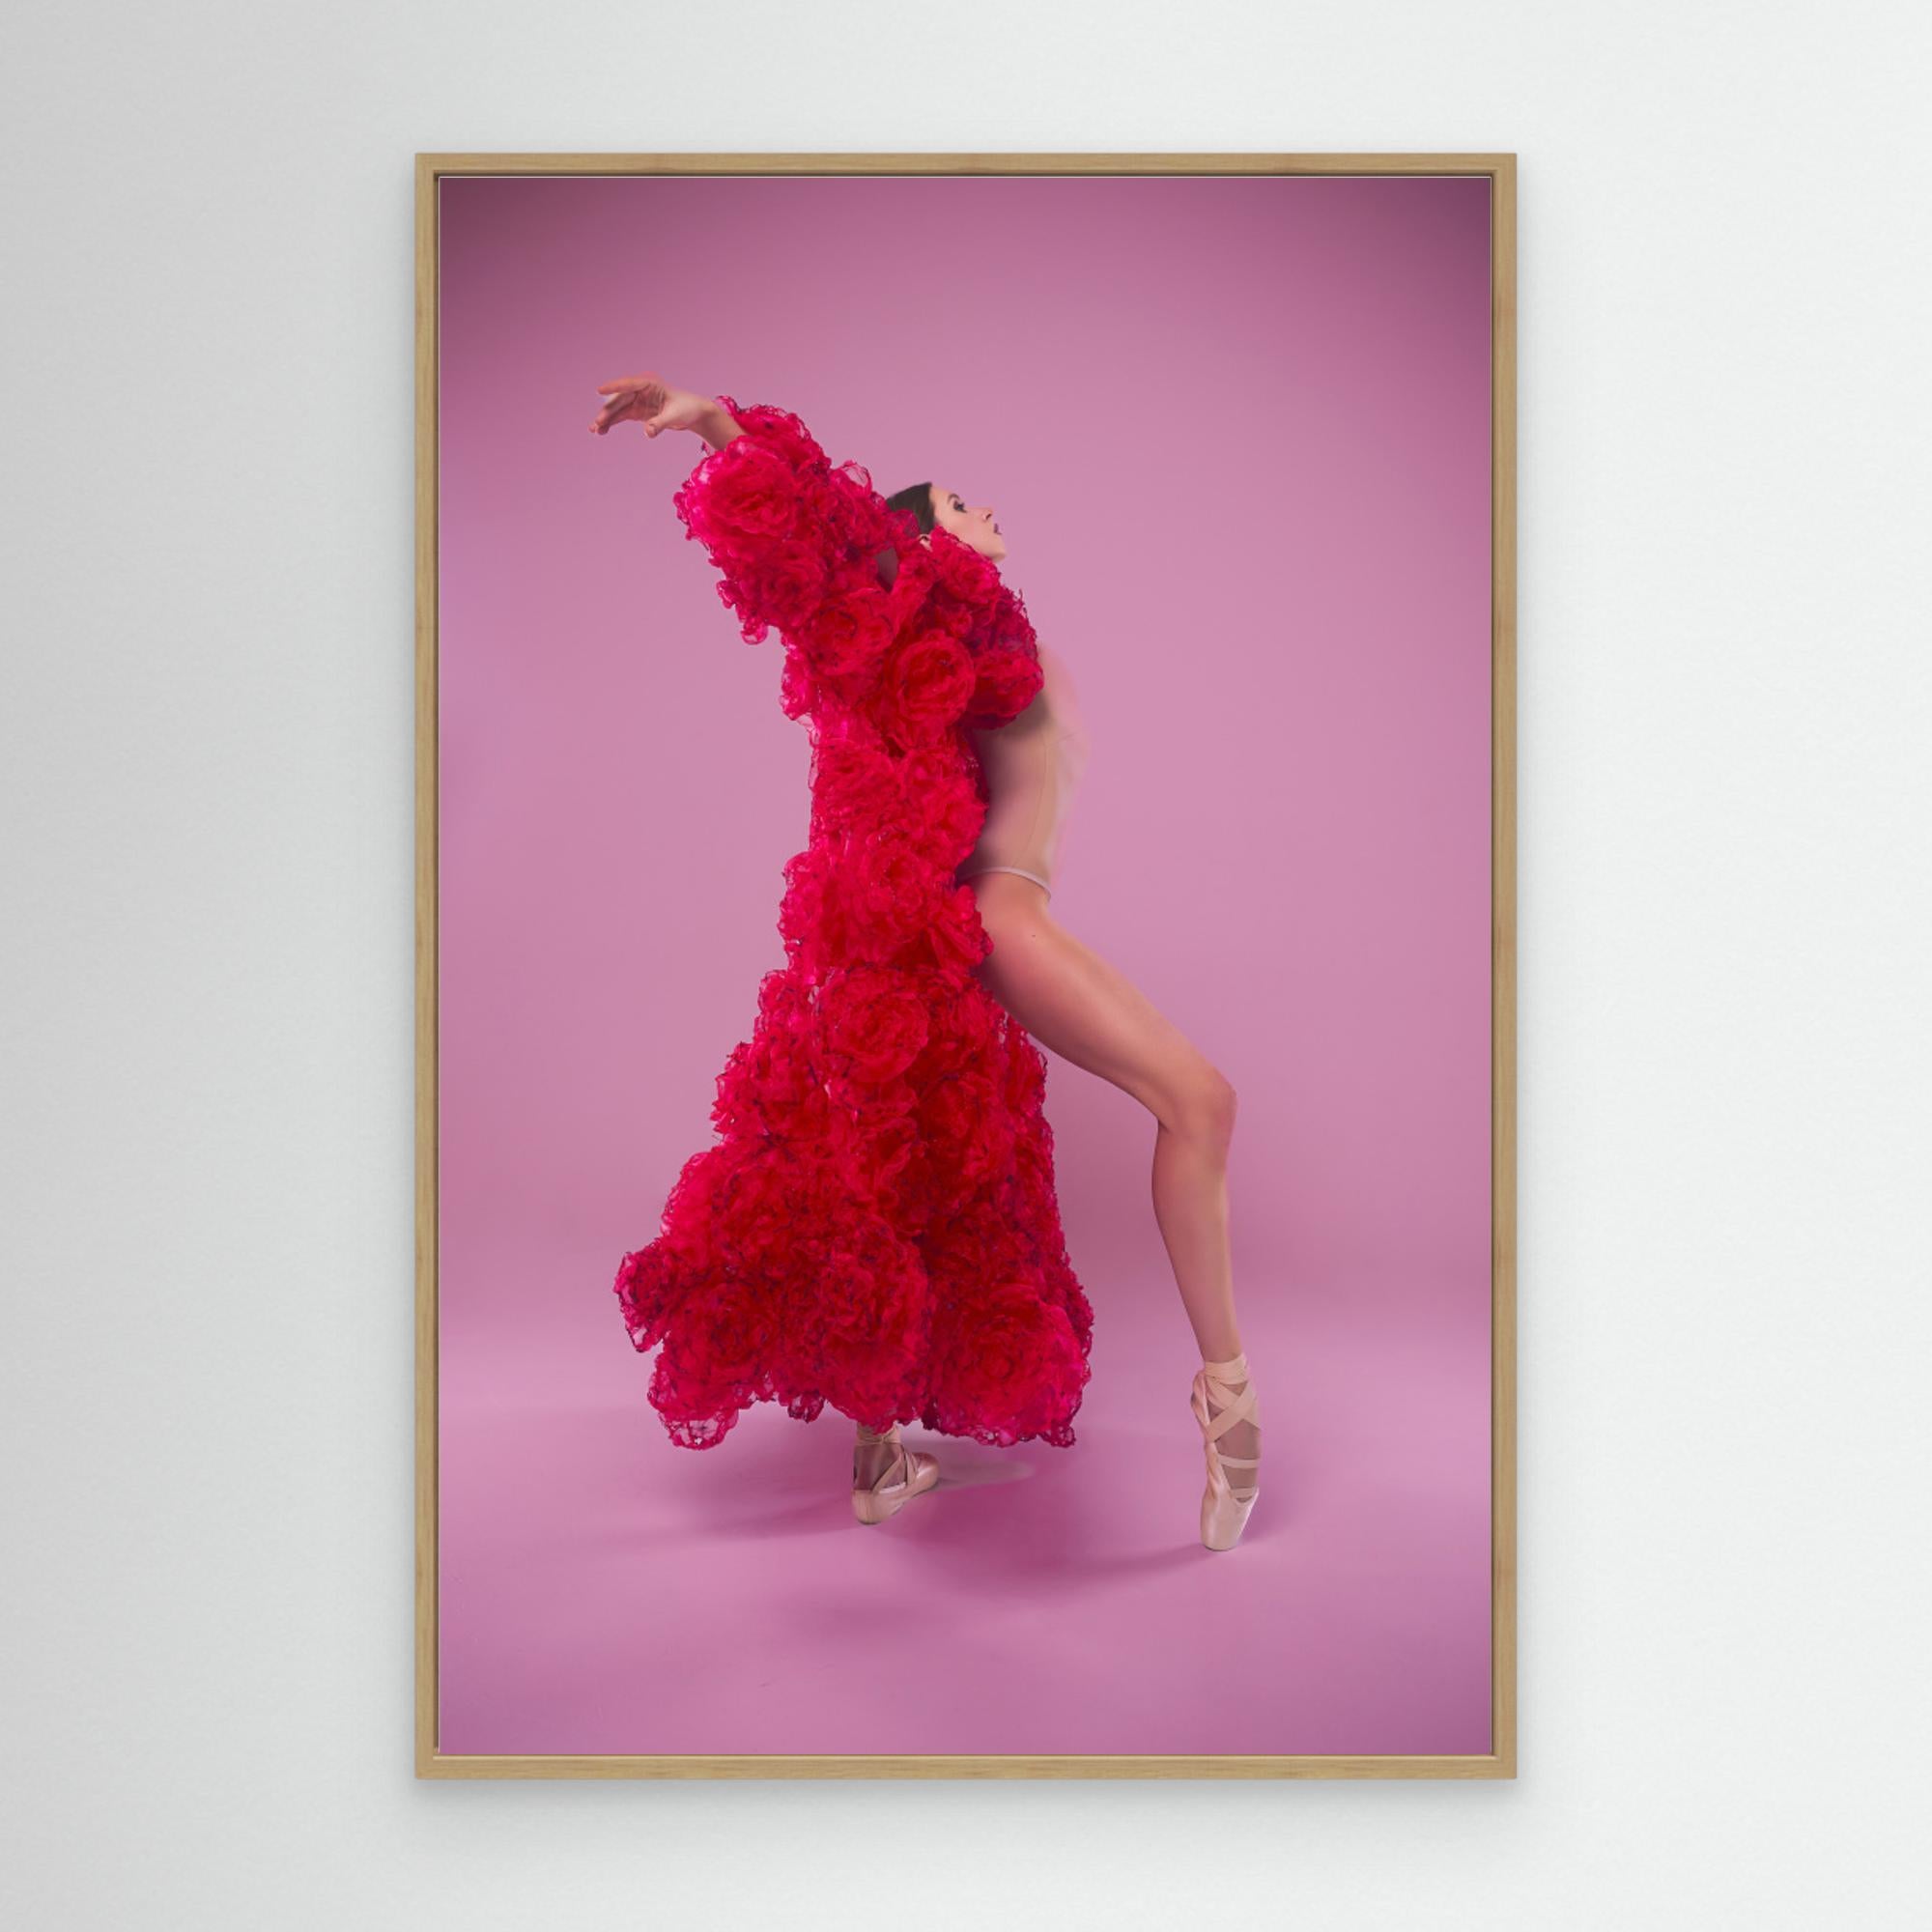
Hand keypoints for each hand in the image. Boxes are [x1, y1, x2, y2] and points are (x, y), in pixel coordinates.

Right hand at [588, 372, 716, 439]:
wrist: (694, 413)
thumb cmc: (687, 409)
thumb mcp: (675, 416)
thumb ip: (660, 423)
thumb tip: (648, 433)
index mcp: (649, 383)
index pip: (628, 384)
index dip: (613, 387)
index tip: (599, 390)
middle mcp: (640, 390)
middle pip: (620, 399)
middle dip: (608, 411)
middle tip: (598, 423)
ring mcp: (637, 400)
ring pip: (617, 408)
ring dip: (606, 418)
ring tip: (594, 430)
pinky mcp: (637, 411)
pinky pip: (621, 416)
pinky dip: (612, 423)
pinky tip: (601, 431)